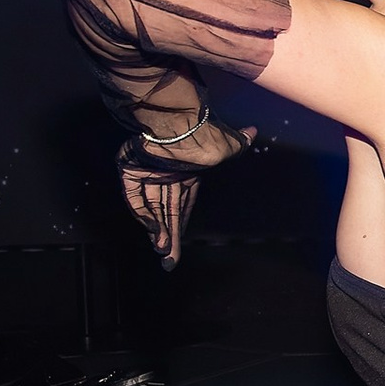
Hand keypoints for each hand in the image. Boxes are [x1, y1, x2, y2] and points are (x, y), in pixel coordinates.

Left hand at [115, 118, 254, 269]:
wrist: (180, 125)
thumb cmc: (204, 136)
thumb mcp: (228, 144)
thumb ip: (240, 142)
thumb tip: (253, 132)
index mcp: (185, 173)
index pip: (182, 203)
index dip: (180, 222)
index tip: (178, 240)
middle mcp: (166, 176)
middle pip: (167, 211)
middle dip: (169, 236)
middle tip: (169, 260)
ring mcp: (147, 174)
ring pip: (151, 208)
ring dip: (156, 230)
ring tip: (163, 251)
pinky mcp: (130, 171)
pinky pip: (133, 198)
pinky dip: (141, 214)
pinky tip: (150, 230)